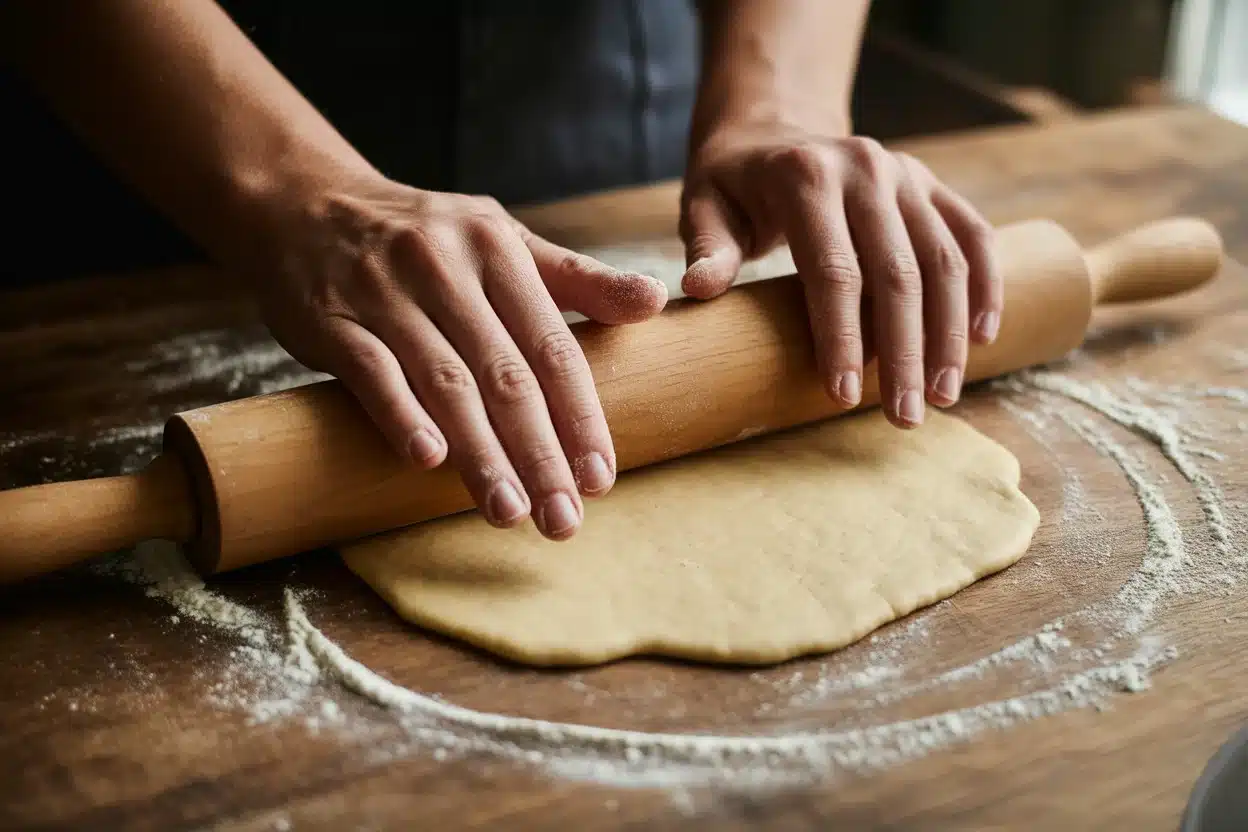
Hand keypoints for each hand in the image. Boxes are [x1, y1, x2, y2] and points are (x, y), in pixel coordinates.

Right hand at [252, 172, 667, 539]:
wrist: (306, 202)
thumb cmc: (424, 235)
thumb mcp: (501, 239)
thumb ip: (576, 278)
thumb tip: (656, 301)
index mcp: (498, 249)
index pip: (552, 345)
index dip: (580, 415)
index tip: (601, 477)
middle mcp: (445, 267)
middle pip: (505, 374)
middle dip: (539, 452)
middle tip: (563, 518)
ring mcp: (385, 293)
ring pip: (445, 382)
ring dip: (480, 453)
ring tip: (509, 511)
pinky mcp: (330, 319)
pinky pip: (371, 372)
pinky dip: (401, 416)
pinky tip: (429, 461)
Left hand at [679, 124, 1001, 428]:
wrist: (771, 127)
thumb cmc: (732, 183)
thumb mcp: (703, 206)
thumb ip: (707, 248)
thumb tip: (697, 290)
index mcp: (807, 177)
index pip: (833, 270)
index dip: (842, 336)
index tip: (844, 396)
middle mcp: (865, 168)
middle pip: (898, 273)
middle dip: (905, 352)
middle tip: (905, 417)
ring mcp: (904, 173)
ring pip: (945, 259)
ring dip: (950, 333)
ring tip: (943, 395)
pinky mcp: (929, 183)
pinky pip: (973, 233)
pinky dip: (986, 284)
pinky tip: (984, 337)